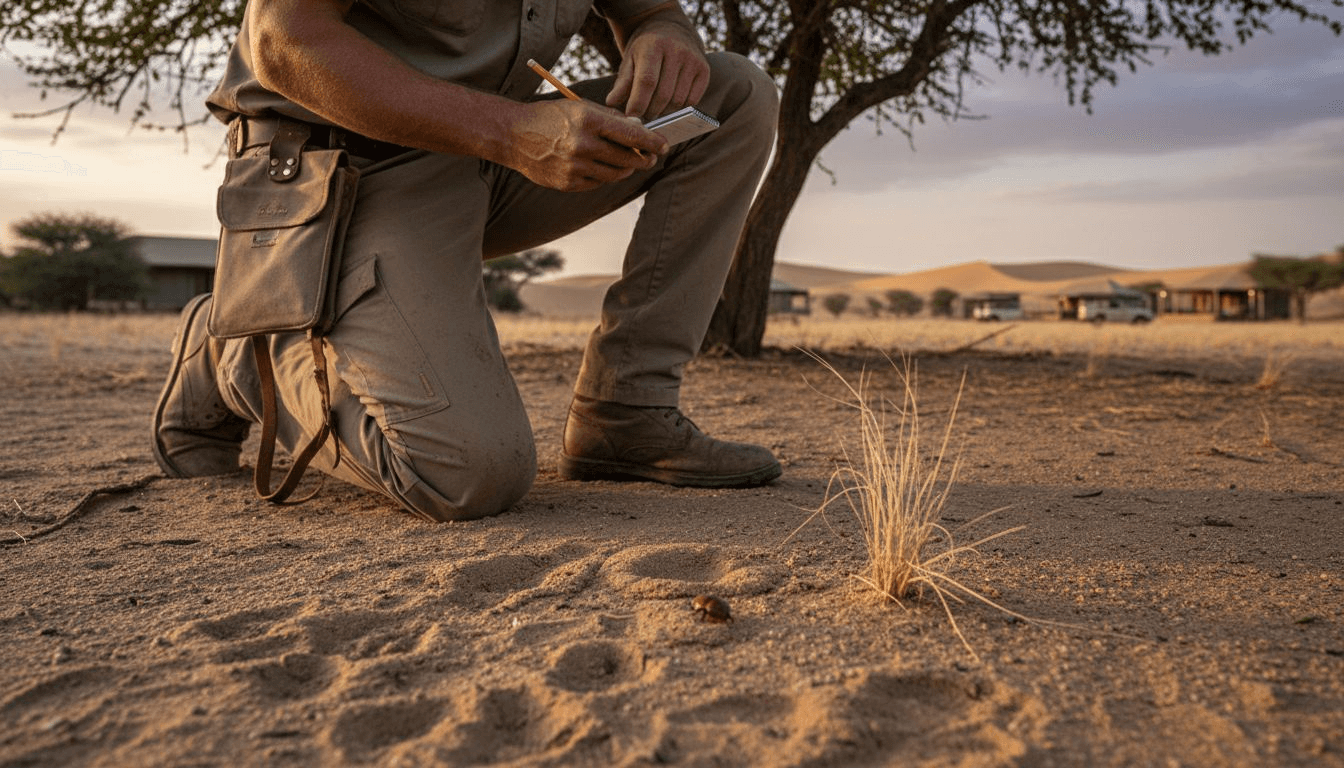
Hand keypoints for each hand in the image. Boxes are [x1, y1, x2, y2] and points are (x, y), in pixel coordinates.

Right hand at [507, 100, 666, 191]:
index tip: (664, 145)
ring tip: (628, 162)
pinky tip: (602, 167)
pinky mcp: (568, 183)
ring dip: (626, 168)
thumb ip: (611, 118)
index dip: (652, 142)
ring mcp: (575, 166)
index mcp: (588, 120)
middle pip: (628, 158)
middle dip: (644, 159)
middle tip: (651, 157)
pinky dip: (605, 175)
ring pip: (616, 173)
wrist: (514, 135)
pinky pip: (598, 182)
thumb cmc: (551, 117)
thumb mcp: (580, 107)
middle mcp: (582, 144)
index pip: (631, 135)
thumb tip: (640, 128)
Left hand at [606, 19, 709, 119]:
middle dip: (650, 112)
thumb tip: (611, 103)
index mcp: (654, 45)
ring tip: (654, 111)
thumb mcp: (630, 59)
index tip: (631, 117)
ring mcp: (693, 60)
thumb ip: (623, 82)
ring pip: (678, 101)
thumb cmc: (646, 49)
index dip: (638, 103)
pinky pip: (692, 100)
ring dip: (664, 113)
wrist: (671, 30)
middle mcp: (677, 50)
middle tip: (642, 117)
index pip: (647, 81)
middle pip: (663, 95)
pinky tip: (669, 106)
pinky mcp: (704, 70)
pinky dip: (679, 109)